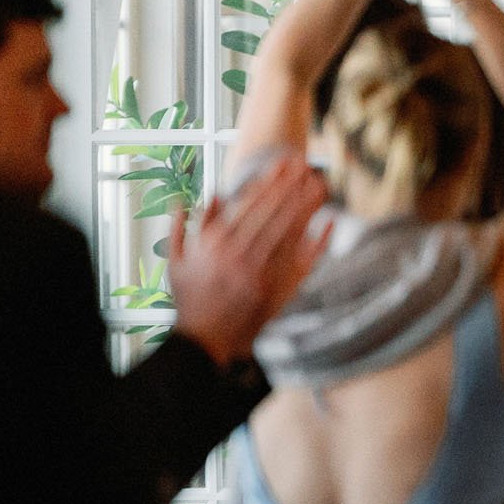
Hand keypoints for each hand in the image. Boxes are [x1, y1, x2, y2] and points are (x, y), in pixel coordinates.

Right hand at [167, 155, 329, 368]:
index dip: (267, 183)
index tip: (281, 166)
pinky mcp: (276, 289)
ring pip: (288, 232)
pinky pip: (300, 260)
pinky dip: (314, 240)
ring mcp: (260, 272)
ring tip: (319, 184)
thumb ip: (185, 225)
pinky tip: (327, 222)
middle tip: (305, 165)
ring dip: (305, 206)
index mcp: (214, 244)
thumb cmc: (189, 298)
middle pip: (272, 212)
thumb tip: (205, 194)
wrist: (205, 338)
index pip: (247, 205)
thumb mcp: (176, 259)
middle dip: (289, 186)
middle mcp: (239, 255)